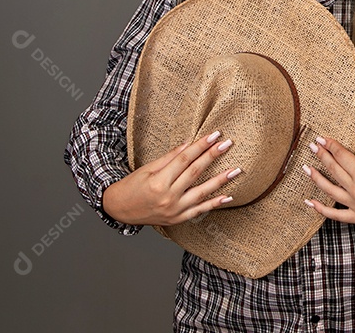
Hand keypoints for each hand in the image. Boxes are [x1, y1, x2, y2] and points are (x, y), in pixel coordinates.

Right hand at [102, 131, 241, 225]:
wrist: (119, 210)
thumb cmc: (132, 186)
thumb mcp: (148, 168)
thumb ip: (170, 157)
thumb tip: (190, 144)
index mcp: (159, 181)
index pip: (185, 159)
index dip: (201, 146)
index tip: (215, 135)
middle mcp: (168, 197)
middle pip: (195, 172)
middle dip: (213, 156)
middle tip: (227, 144)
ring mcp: (174, 210)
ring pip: (202, 192)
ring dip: (221, 180)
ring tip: (236, 170)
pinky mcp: (178, 219)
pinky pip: (200, 211)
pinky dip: (215, 204)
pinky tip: (228, 197)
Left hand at [303, 135, 354, 223]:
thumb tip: (340, 155)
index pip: (341, 156)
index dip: (330, 146)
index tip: (321, 139)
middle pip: (334, 170)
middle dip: (322, 156)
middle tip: (312, 147)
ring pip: (329, 190)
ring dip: (316, 178)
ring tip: (306, 168)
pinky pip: (335, 215)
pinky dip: (321, 209)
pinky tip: (310, 201)